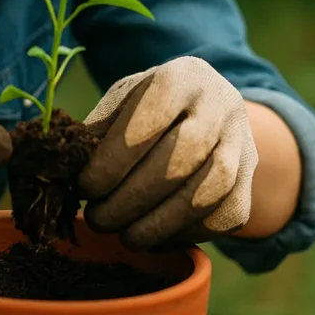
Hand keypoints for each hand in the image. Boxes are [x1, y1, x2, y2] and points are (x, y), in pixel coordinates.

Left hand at [78, 56, 257, 249]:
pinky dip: (187, 234)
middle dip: (131, 199)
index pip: (149, 120)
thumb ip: (98, 131)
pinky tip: (156, 238)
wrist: (210, 109)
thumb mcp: (123, 103)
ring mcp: (243, 143)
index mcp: (182, 76)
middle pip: (180, 159)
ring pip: (206, 192)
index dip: (113, 161)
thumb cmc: (150, 109)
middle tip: (98, 219)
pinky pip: (224, 216)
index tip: (84, 188)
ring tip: (125, 236)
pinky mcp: (251, 181)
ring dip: (159, 224)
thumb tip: (63, 171)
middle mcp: (221, 104)